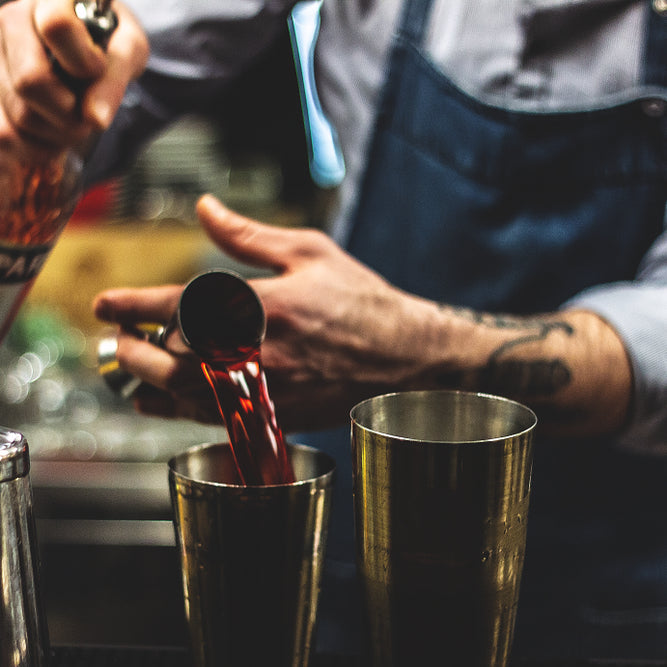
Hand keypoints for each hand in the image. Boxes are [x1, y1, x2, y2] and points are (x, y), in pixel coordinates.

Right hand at [0, 0, 147, 155]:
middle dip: (70, 113)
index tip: (96, 70)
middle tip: (88, 112)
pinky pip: (7, 136)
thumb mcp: (128, 53)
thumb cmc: (109, 45)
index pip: (57, 26)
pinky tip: (53, 134)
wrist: (92, 48)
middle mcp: (11, 24)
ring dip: (59, 134)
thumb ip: (114, 81)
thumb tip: (95, 119)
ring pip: (20, 115)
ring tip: (73, 120)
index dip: (83, 62)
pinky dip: (38, 148)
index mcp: (49, 1)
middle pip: (30, 83)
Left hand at [94, 195, 631, 436]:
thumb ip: (248, 235)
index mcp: (263, 305)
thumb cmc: (361, 301)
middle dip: (133, 351)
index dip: (134, 306)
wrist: (404, 357)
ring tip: (131, 371)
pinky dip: (179, 412)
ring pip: (186, 397)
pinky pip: (214, 420)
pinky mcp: (275, 414)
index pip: (179, 306)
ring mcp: (266, 390)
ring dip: (148, 384)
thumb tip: (205, 206)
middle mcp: (258, 352)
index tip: (105, 305)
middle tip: (116, 340)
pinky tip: (163, 402)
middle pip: (173, 360)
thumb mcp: (309, 252)